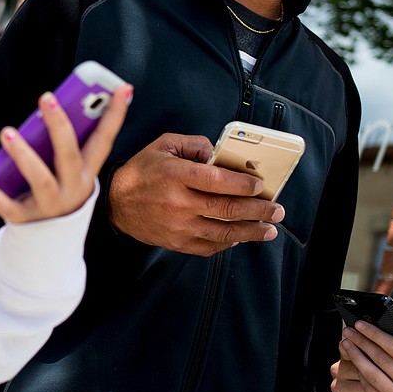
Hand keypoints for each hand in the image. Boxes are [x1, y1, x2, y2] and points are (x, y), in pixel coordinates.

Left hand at [0, 83, 131, 223]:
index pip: (104, 141)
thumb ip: (64, 143)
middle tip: (46, 98)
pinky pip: (9, 205)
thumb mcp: (70, 170)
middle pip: (69, 156)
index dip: (115, 116)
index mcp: (86, 173)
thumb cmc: (57, 190)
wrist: (48, 241)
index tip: (121, 89)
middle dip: (59, 126)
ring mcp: (49, 206)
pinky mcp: (25, 219)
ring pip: (40, 180)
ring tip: (8, 132)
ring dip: (24, 154)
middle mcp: (72, 189)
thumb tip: (55, 104)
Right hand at [107, 133, 283, 254]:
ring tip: (269, 229)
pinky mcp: (176, 242)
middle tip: (277, 210)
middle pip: (227, 209)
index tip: (260, 186)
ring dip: (251, 232)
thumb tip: (219, 154)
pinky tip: (240, 237)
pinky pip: (209, 247)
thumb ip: (194, 144)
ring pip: (223, 233)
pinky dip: (228, 243)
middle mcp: (178, 203)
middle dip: (258, 210)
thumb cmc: (141, 171)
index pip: (218, 181)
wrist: (115, 203)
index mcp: (175, 175)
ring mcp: (178, 226)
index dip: (244, 185)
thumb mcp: (163, 145)